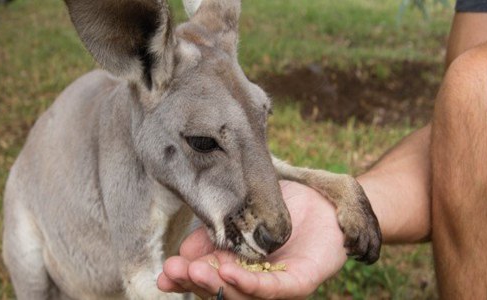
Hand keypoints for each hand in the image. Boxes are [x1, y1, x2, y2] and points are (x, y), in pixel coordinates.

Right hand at [157, 180, 347, 298]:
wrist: (323, 196)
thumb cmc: (283, 205)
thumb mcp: (239, 213)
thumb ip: (214, 233)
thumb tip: (184, 251)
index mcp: (238, 266)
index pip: (208, 278)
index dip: (185, 278)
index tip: (163, 273)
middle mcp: (255, 280)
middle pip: (221, 290)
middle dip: (195, 282)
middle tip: (173, 271)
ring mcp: (277, 284)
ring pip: (243, 294)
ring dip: (216, 285)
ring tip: (194, 271)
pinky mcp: (300, 282)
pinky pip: (273, 289)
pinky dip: (249, 284)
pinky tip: (228, 272)